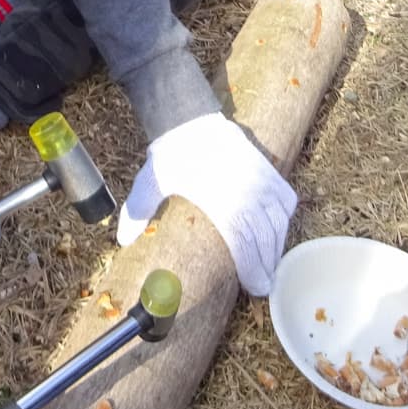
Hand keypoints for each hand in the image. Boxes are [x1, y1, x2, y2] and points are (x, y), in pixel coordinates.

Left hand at [116, 112, 296, 295]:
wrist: (191, 120)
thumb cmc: (172, 156)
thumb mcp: (151, 182)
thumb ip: (138, 211)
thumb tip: (122, 239)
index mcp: (223, 202)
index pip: (245, 245)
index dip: (253, 269)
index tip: (256, 288)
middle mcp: (249, 193)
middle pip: (266, 238)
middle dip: (267, 265)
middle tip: (264, 285)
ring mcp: (262, 181)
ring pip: (279, 221)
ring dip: (277, 245)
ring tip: (270, 264)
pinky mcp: (269, 169)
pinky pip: (285, 200)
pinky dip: (284, 218)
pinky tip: (278, 231)